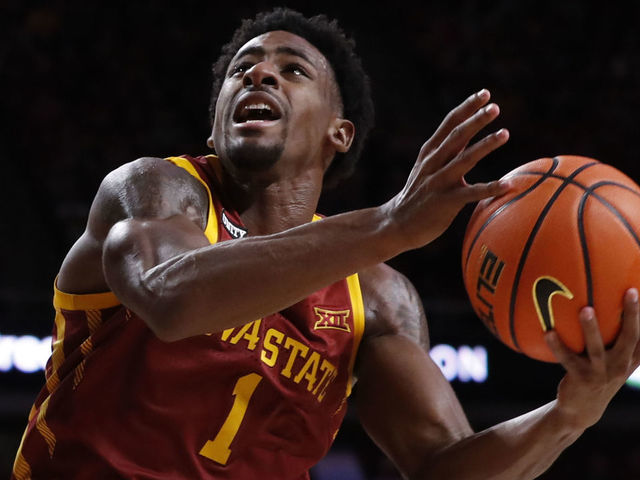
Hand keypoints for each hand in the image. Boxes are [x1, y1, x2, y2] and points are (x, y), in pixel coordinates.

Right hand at [384, 89, 509, 249]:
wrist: (396, 224)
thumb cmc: (418, 196)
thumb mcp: (427, 168)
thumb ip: (447, 152)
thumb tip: (470, 134)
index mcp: (430, 153)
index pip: (449, 124)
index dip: (467, 108)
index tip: (484, 94)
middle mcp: (433, 164)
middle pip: (456, 136)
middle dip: (476, 120)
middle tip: (495, 108)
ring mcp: (438, 182)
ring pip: (464, 160)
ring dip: (485, 145)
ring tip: (505, 133)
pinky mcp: (444, 202)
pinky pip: (471, 193)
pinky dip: (490, 188)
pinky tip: (509, 185)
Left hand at [546, 288, 639, 430]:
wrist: (582, 410)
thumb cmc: (598, 376)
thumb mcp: (614, 362)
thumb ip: (617, 341)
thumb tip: (603, 307)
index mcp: (630, 360)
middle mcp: (619, 366)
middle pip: (629, 338)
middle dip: (632, 315)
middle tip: (630, 293)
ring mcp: (600, 373)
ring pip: (597, 348)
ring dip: (591, 329)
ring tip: (586, 310)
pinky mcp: (581, 378)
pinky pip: (567, 359)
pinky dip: (558, 346)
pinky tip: (548, 332)